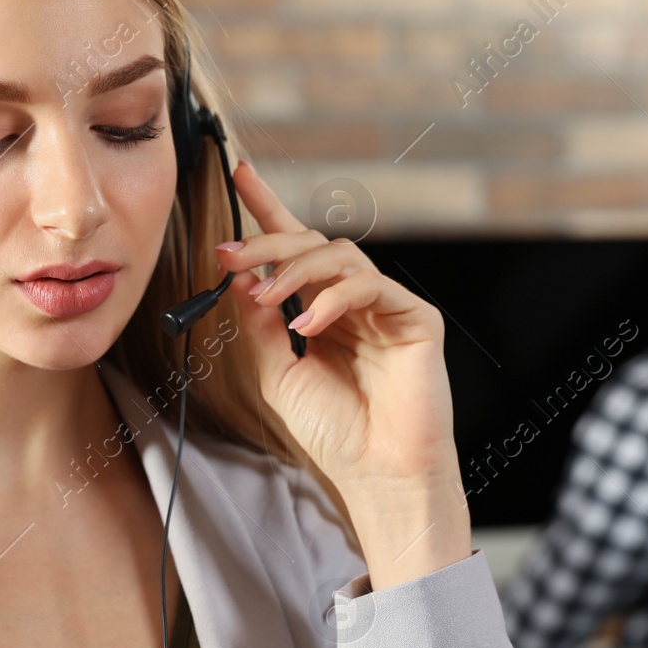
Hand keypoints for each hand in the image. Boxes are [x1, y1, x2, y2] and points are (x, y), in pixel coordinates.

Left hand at [217, 158, 470, 583]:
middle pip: (312, 245)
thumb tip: (238, 275)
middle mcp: (355, 302)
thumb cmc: (333, 432)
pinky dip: (333, 299)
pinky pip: (370, 286)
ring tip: (267, 299)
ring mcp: (388, 306)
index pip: (295, 249)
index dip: (268, 210)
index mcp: (322, 311)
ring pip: (340, 256)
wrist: (377, 473)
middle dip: (268, 242)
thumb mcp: (277, 373)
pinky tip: (308, 324)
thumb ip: (260, 323)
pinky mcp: (415, 318)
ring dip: (295, 269)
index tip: (238, 173)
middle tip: (232, 254)